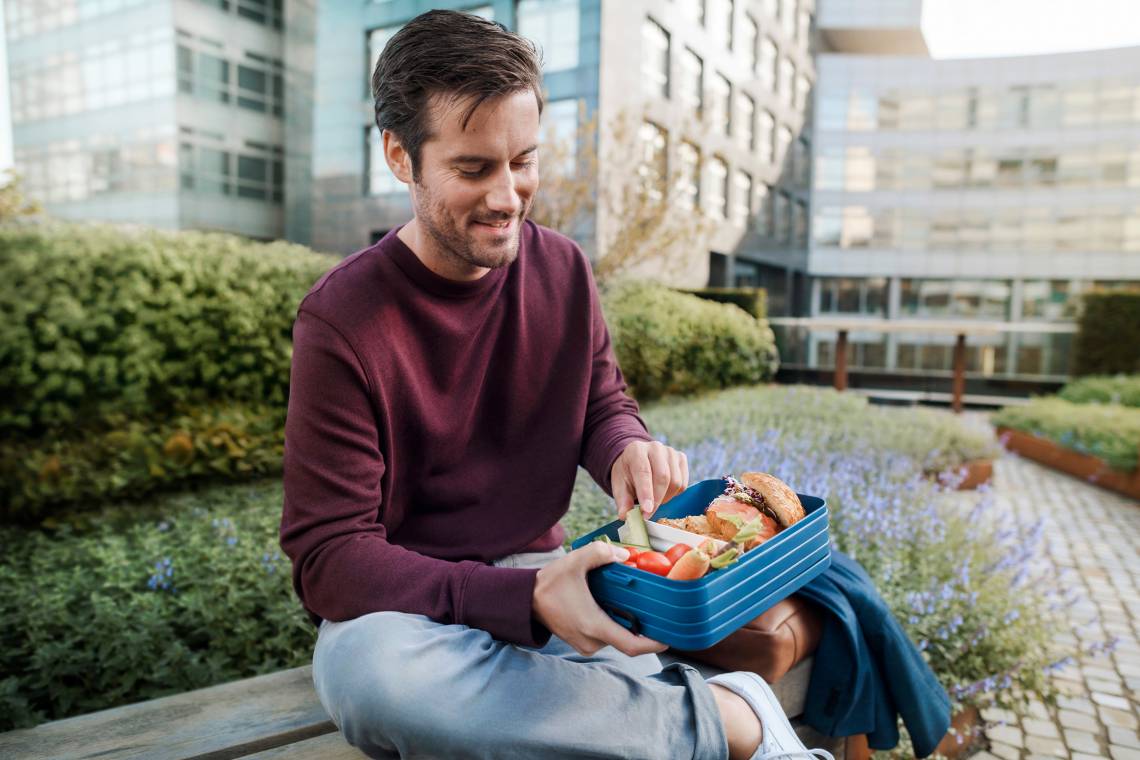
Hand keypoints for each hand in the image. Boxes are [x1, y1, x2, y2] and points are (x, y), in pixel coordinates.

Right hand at [532, 542, 668, 656]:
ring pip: (617, 636)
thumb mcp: (575, 561)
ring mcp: (587, 644)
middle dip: (643, 625)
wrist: (526, 600)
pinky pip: (607, 636)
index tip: (669, 637)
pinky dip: (616, 623)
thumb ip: (601, 553)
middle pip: (628, 639)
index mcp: (594, 626)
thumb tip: (626, 556)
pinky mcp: (583, 642)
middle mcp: (592, 641)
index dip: (654, 644)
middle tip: (656, 608)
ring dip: (627, 622)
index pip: (632, 646)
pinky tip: (617, 605)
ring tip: (634, 602)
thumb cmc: (550, 583)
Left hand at [610, 440, 688, 519]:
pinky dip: (674, 494)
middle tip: (648, 514)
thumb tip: (624, 516)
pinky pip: (683, 483)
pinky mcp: (681, 458)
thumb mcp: (619, 485)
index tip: (647, 510)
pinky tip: (663, 493)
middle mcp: (655, 447)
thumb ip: (622, 500)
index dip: (646, 493)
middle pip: (663, 477)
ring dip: (665, 498)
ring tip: (654, 501)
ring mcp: (670, 452)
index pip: (644, 472)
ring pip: (675, 482)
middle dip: (657, 500)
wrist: (637, 460)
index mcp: (636, 450)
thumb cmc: (628, 474)